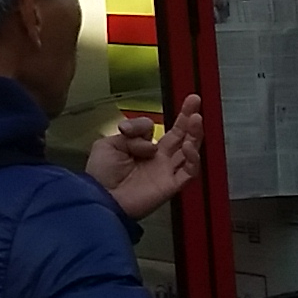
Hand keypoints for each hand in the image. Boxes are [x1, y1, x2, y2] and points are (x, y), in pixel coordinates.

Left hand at [86, 93, 204, 220]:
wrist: (101, 198)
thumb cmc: (101, 173)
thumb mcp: (109, 144)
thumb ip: (131, 133)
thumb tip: (150, 136)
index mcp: (141, 148)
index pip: (155, 129)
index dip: (149, 124)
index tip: (140, 125)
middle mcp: (158, 158)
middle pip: (179, 135)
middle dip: (188, 117)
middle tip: (195, 99)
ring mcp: (166, 171)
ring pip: (188, 150)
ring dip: (195, 134)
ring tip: (196, 118)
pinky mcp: (172, 185)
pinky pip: (189, 171)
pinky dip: (192, 158)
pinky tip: (189, 146)